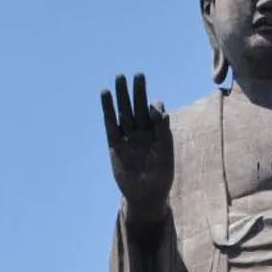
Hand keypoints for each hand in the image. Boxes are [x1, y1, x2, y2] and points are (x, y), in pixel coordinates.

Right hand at [100, 73, 171, 229]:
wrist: (146, 196)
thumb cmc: (161, 177)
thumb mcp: (166, 154)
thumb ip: (164, 133)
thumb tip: (162, 112)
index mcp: (157, 133)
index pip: (155, 113)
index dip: (155, 107)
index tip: (154, 108)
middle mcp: (142, 132)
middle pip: (139, 107)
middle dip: (138, 92)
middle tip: (137, 75)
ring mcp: (128, 137)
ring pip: (124, 112)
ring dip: (122, 96)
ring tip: (119, 78)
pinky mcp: (115, 144)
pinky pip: (111, 124)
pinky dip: (108, 110)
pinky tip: (105, 95)